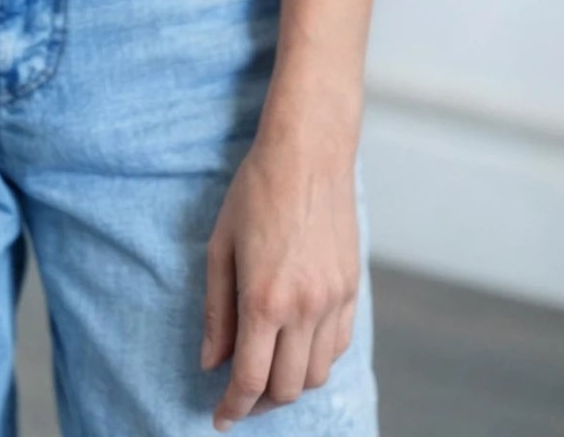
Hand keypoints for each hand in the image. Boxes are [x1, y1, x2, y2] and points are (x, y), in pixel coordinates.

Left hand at [202, 134, 360, 429]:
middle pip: (287, 387)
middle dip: (259, 402)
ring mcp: (333, 300)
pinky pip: (337, 346)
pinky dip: (315, 359)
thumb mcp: (220, 246)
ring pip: (316, 374)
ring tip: (266, 373)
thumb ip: (216, 310)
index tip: (221, 417)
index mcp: (265, 299)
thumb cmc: (256, 191)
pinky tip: (295, 347)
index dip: (233, 406)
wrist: (308, 152)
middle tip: (239, 398)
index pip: (250, 379)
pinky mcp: (351, 288)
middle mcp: (304, 308)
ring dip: (290, 384)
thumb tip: (211, 362)